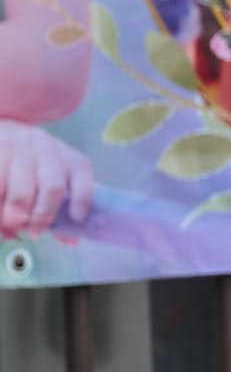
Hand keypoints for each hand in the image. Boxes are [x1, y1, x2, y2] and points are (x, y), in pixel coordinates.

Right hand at [0, 121, 92, 237]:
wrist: (5, 131)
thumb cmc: (33, 165)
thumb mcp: (52, 178)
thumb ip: (60, 209)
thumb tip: (72, 240)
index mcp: (68, 158)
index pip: (82, 173)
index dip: (82, 197)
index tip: (76, 218)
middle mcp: (47, 149)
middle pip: (52, 187)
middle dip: (42, 216)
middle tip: (33, 234)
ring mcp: (20, 148)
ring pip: (20, 192)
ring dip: (13, 217)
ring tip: (9, 231)